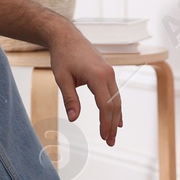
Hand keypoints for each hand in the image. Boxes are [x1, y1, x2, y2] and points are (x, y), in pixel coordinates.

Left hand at [47, 23, 121, 145]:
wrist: (66, 37)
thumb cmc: (62, 56)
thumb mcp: (62, 79)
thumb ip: (69, 99)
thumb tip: (74, 119)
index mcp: (97, 75)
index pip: (105, 104)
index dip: (105, 122)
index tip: (104, 137)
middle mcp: (108, 74)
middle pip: (114, 104)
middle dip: (112, 124)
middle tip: (110, 142)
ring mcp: (110, 73)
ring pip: (117, 100)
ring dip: (115, 118)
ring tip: (112, 135)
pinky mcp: (108, 73)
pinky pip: (115, 93)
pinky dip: (116, 107)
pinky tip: (118, 120)